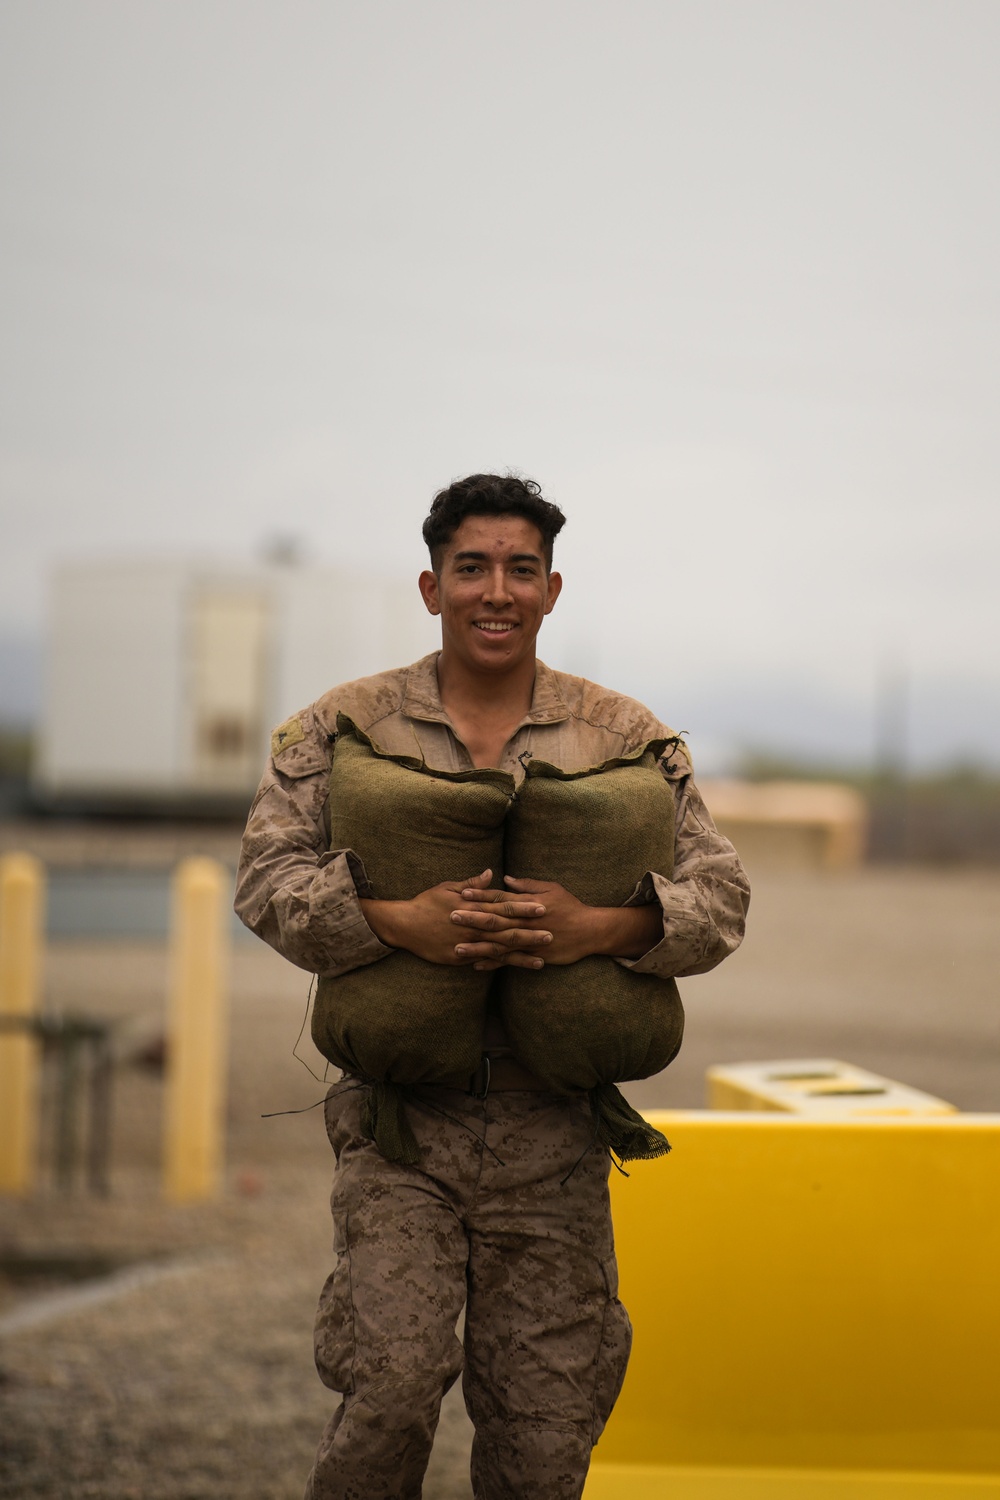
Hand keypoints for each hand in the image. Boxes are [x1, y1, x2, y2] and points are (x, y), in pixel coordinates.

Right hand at [360, 869, 552, 968]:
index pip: (503, 907)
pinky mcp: (459, 957)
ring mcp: (466, 944)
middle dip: (530, 934)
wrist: (403, 925)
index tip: (543, 907)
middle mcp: (472, 926)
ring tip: (541, 960)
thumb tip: (492, 874)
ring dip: (520, 955)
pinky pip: (483, 962)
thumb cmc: (426, 902)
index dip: (524, 908)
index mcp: (472, 906)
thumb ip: (473, 883)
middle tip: (552, 935)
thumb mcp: (449, 887)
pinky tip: (514, 969)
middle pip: (506, 930)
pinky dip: (499, 965)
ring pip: (499, 950)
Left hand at [457, 876, 663, 968]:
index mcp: (527, 904)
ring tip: (456, 947)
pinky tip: (476, 965)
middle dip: (472, 918)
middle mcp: (525, 922)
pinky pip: (509, 961)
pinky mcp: (532, 955)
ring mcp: (528, 940)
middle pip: (494, 920)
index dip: (480, 896)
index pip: (500, 898)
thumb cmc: (570, 906)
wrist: (590, 931)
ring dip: (477, 945)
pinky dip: (493, 963)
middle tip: (450, 916)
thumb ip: (527, 885)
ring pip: (498, 943)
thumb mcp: (551, 888)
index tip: (462, 893)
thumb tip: (507, 878)